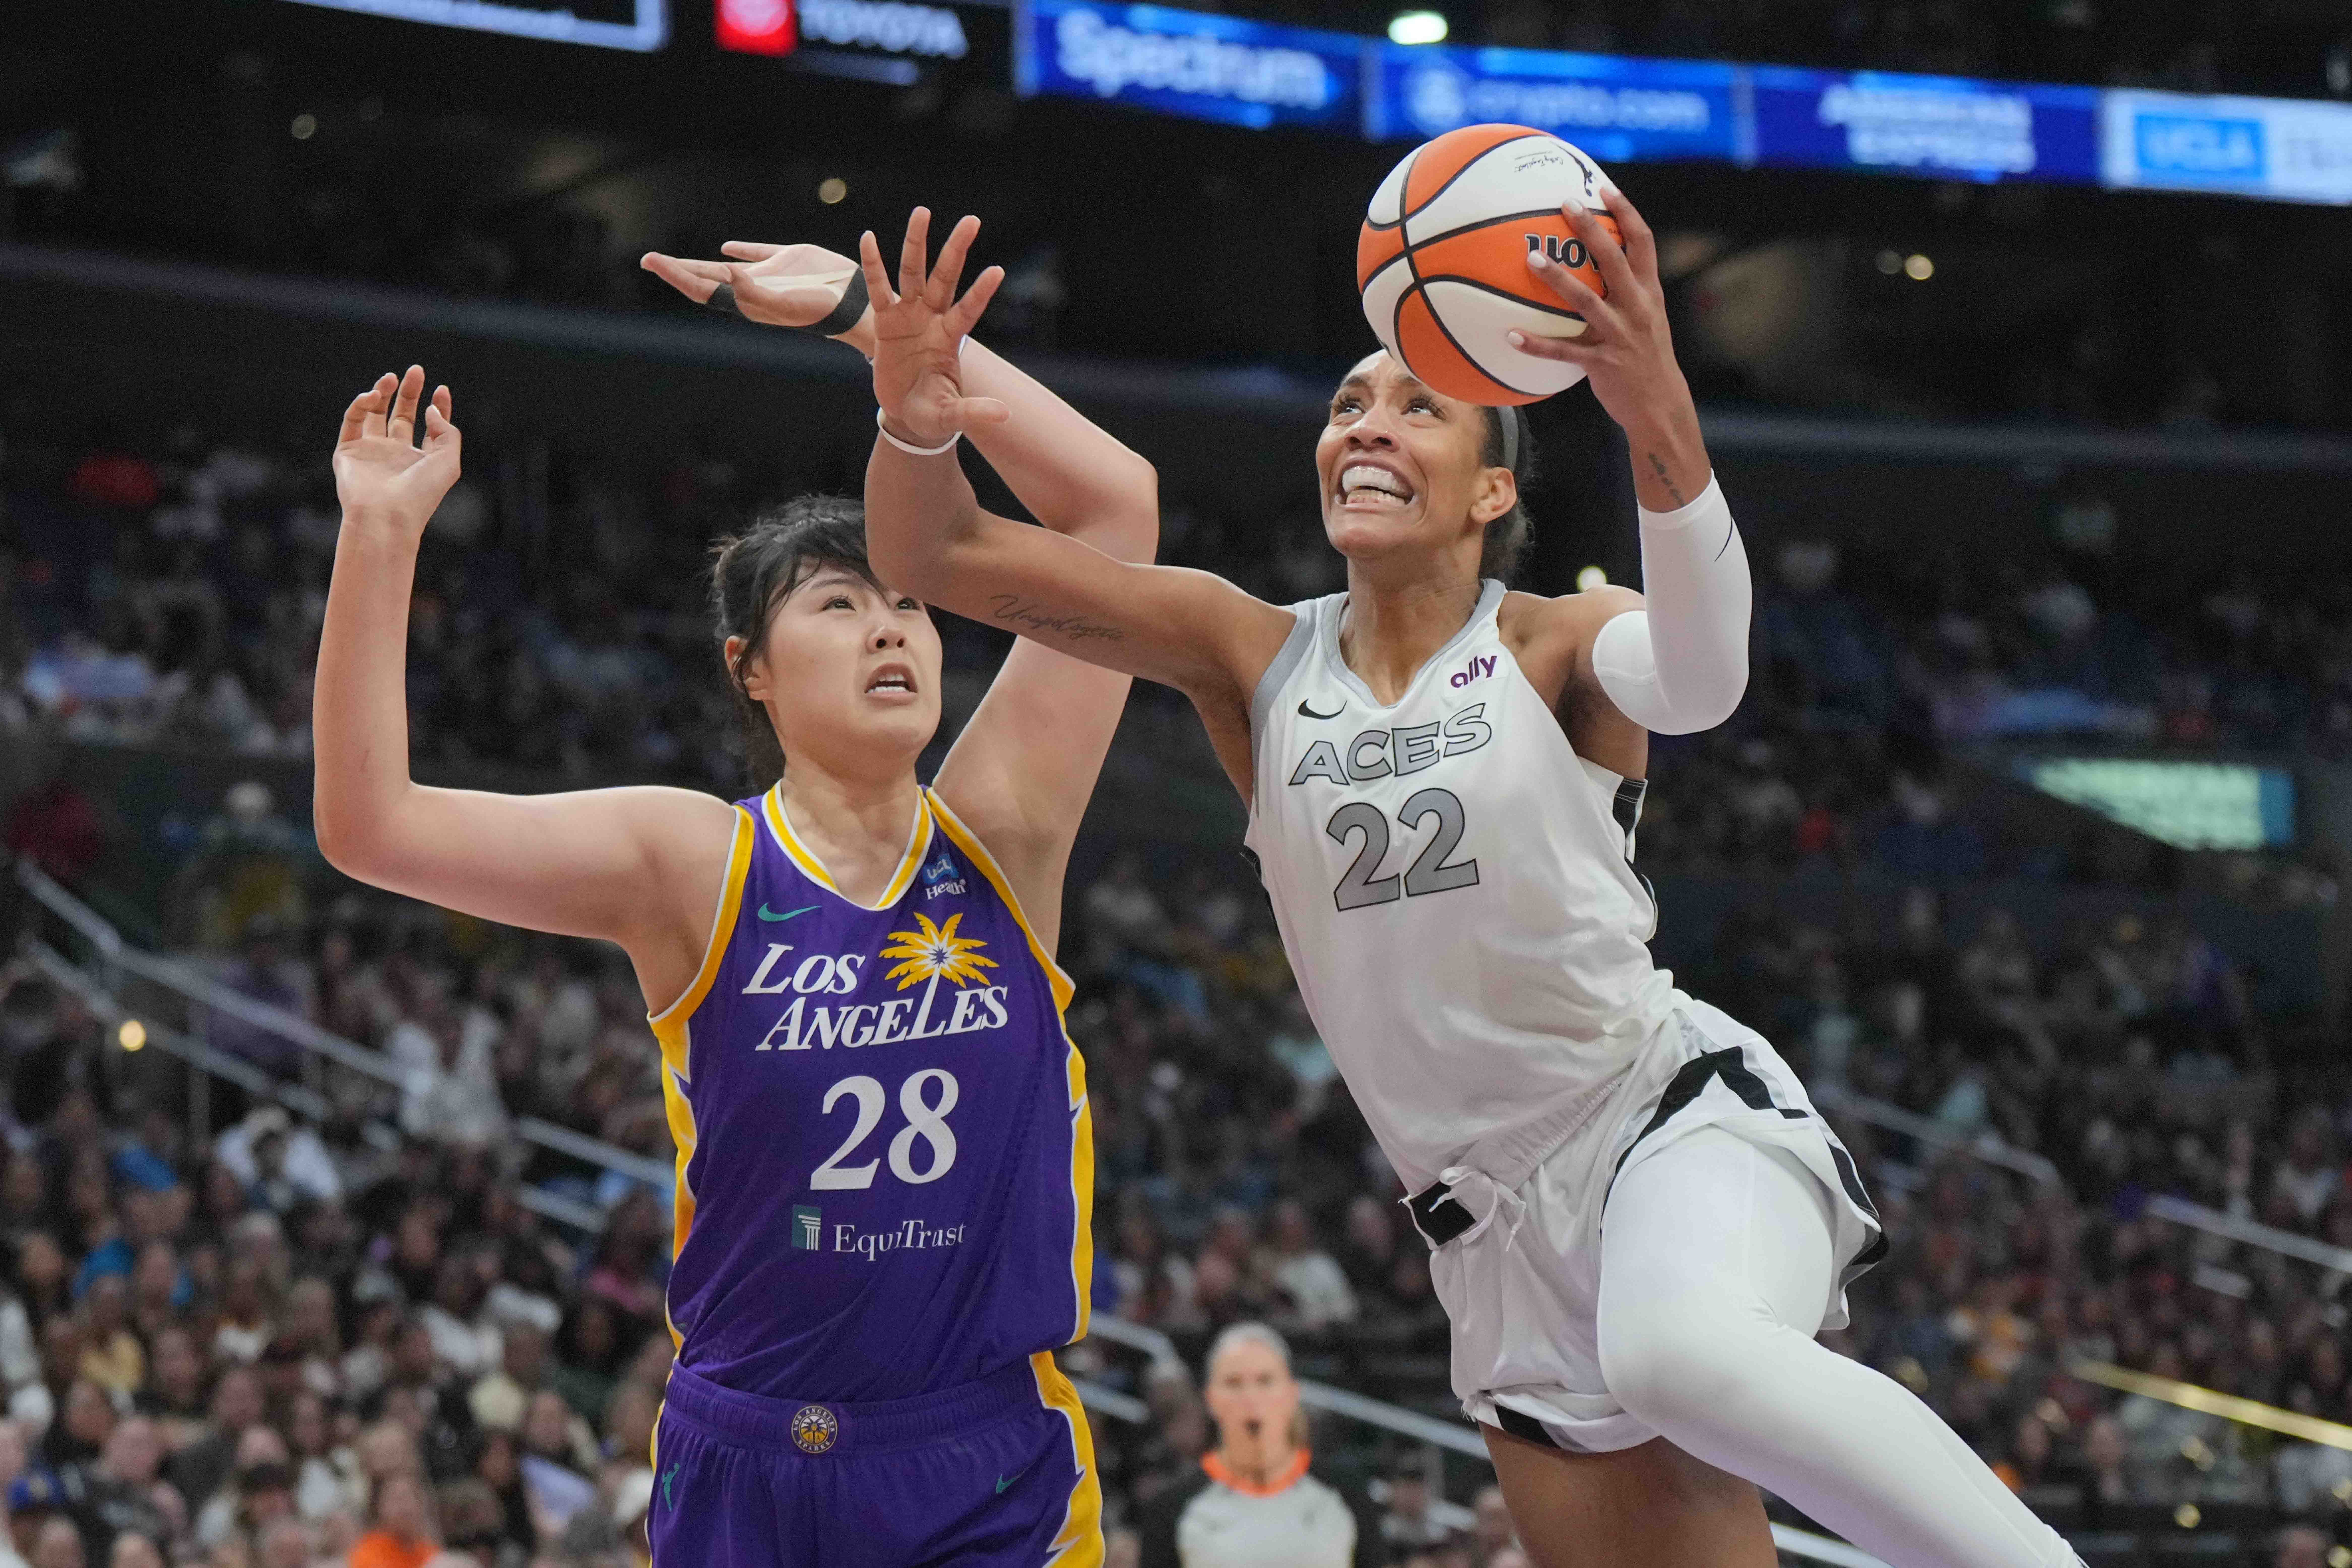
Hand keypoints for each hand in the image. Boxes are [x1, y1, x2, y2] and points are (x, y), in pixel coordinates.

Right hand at [332, 366, 461, 530]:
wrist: (386, 515)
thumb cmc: (421, 493)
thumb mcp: (448, 461)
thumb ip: (447, 432)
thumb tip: (430, 409)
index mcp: (421, 460)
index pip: (429, 427)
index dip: (437, 407)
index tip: (441, 389)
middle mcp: (395, 455)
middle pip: (402, 415)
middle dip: (409, 392)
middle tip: (416, 370)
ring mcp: (370, 452)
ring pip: (374, 414)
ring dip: (383, 392)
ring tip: (392, 377)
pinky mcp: (347, 451)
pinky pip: (352, 420)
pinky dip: (360, 404)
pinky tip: (373, 395)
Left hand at [640, 242, 875, 353]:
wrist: (852, 304)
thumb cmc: (819, 309)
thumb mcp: (785, 303)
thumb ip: (754, 292)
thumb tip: (727, 274)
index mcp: (745, 301)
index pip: (701, 287)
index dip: (675, 275)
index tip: (652, 261)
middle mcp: (751, 289)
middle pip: (704, 278)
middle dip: (676, 269)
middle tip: (648, 259)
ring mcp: (768, 276)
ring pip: (723, 268)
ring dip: (698, 264)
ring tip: (675, 260)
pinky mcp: (786, 261)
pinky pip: (756, 254)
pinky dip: (739, 250)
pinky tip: (726, 248)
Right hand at [858, 207, 1008, 448]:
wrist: (906, 415)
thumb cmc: (932, 414)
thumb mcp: (952, 416)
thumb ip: (974, 412)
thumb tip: (1005, 415)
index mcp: (950, 339)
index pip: (969, 310)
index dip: (980, 292)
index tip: (997, 270)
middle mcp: (932, 320)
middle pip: (945, 278)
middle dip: (956, 249)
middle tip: (972, 220)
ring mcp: (909, 317)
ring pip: (912, 273)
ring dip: (916, 243)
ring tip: (922, 211)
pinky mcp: (884, 322)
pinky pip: (877, 289)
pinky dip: (873, 265)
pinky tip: (868, 237)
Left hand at [1513, 185, 1707, 509]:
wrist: (1661, 404)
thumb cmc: (1647, 357)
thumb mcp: (1647, 318)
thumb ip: (1628, 291)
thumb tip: (1600, 264)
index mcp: (1649, 293)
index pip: (1643, 242)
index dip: (1626, 212)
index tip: (1605, 188)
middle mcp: (1637, 308)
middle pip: (1614, 259)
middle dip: (1592, 230)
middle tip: (1566, 204)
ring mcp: (1619, 335)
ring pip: (1586, 301)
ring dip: (1558, 279)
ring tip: (1531, 259)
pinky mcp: (1601, 362)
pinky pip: (1563, 351)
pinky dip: (1536, 344)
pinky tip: (1510, 336)